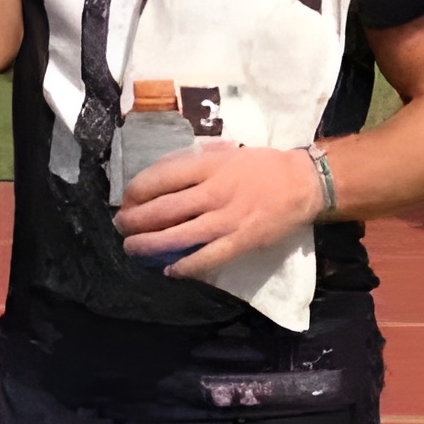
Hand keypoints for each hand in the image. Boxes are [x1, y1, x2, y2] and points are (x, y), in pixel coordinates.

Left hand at [115, 142, 323, 278]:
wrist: (302, 183)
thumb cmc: (261, 166)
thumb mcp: (225, 153)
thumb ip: (195, 164)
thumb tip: (162, 177)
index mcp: (207, 166)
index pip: (159, 178)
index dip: (135, 192)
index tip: (126, 200)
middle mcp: (213, 192)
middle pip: (162, 210)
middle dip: (135, 221)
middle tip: (121, 226)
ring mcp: (226, 219)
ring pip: (177, 236)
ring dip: (149, 245)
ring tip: (132, 248)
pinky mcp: (240, 241)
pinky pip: (206, 258)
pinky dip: (184, 266)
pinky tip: (169, 270)